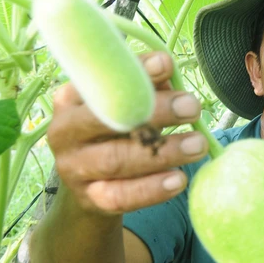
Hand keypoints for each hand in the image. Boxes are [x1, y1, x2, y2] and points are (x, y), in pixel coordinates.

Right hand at [48, 52, 206, 215]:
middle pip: (108, 121)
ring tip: (198, 145)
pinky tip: (179, 179)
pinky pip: (121, 196)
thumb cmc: (115, 130)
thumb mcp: (124, 104)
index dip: (133, 72)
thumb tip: (165, 67)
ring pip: (117, 160)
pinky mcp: (90, 198)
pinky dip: (152, 188)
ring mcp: (73, 168)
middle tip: (192, 108)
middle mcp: (64, 132)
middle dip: (155, 112)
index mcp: (71, 99)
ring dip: (163, 152)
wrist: (90, 185)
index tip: (166, 64)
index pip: (101, 82)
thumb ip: (143, 85)